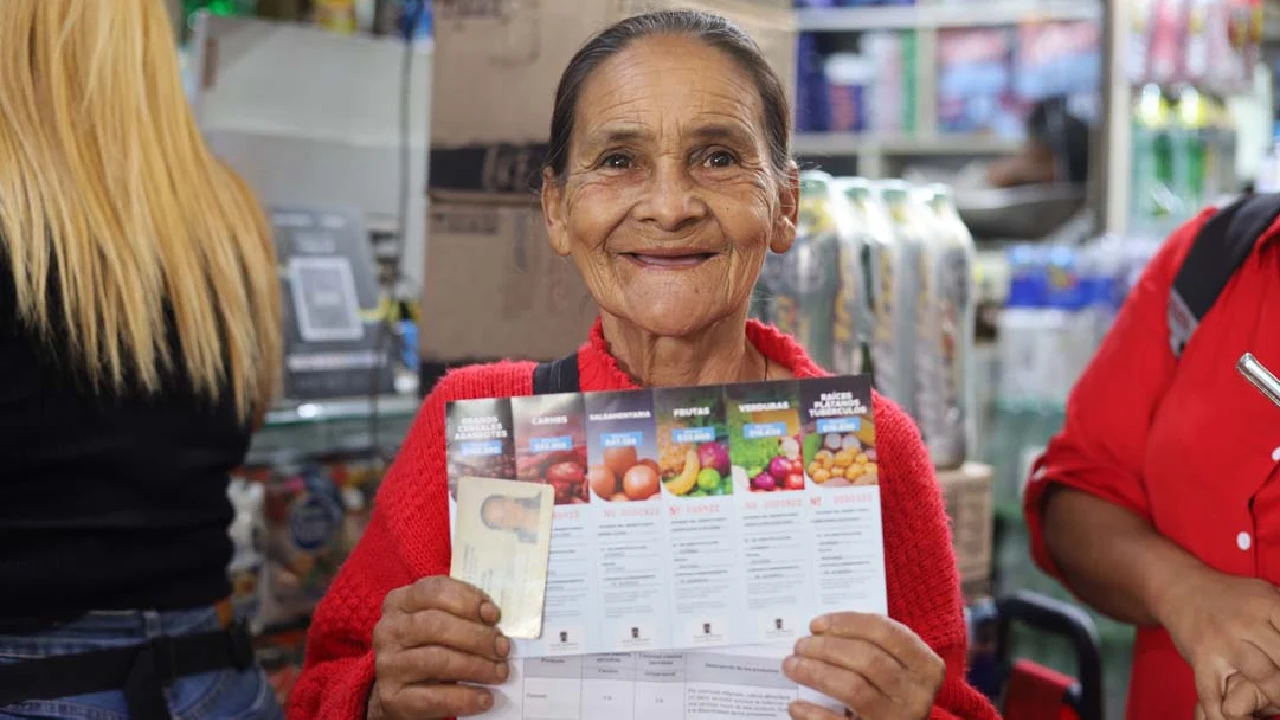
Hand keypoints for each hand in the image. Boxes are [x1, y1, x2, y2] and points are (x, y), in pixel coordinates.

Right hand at [368, 576, 509, 718]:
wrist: (401, 690)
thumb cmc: (429, 646)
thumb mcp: (440, 621)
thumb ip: (461, 612)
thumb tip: (491, 616)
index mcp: (400, 602)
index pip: (434, 590)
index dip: (467, 600)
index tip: (494, 615)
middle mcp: (388, 630)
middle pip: (436, 625)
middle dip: (477, 637)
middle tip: (502, 648)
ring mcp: (387, 664)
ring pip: (437, 661)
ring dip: (476, 667)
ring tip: (499, 672)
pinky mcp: (392, 698)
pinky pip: (432, 698)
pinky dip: (464, 698)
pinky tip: (485, 698)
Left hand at [783, 613, 943, 719]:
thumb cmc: (892, 690)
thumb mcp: (896, 666)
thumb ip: (871, 645)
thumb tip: (821, 631)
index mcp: (925, 665)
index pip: (885, 631)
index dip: (847, 623)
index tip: (816, 624)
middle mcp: (916, 692)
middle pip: (867, 659)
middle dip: (827, 648)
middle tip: (800, 645)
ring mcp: (898, 718)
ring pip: (853, 688)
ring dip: (816, 673)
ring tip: (792, 666)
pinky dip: (814, 714)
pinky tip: (796, 705)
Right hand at [1156, 568, 1279, 719]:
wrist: (1180, 587)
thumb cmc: (1231, 597)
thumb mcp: (1266, 594)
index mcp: (1267, 604)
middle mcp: (1245, 623)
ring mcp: (1222, 643)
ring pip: (1262, 676)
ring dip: (1279, 696)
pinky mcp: (1202, 661)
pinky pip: (1215, 695)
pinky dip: (1225, 715)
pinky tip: (1241, 719)